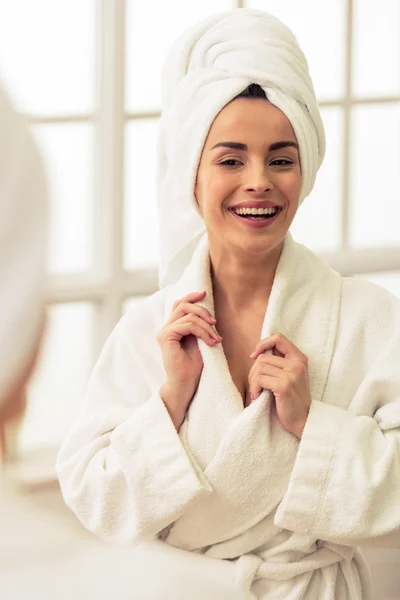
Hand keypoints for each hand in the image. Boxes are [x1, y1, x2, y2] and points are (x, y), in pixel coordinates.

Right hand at [157, 291, 221, 416]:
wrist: (186, 384)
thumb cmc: (193, 367)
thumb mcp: (199, 341)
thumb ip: (198, 327)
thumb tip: (207, 314)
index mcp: (172, 327)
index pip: (179, 304)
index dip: (191, 296)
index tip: (204, 293)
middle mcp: (166, 328)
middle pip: (183, 305)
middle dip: (202, 310)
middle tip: (215, 322)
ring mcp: (164, 332)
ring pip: (188, 316)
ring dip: (207, 326)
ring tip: (216, 339)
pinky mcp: (166, 337)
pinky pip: (187, 325)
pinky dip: (203, 332)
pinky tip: (211, 343)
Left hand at [248, 333, 310, 438]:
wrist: (304, 421)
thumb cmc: (292, 399)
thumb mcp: (291, 376)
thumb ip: (279, 362)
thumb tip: (258, 352)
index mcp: (299, 358)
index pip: (278, 338)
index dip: (263, 344)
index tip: (254, 356)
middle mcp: (297, 364)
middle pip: (263, 357)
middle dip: (254, 371)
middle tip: (256, 385)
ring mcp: (292, 374)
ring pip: (259, 367)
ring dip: (253, 381)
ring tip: (257, 392)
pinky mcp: (284, 385)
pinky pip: (259, 379)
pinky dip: (254, 388)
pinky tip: (258, 396)